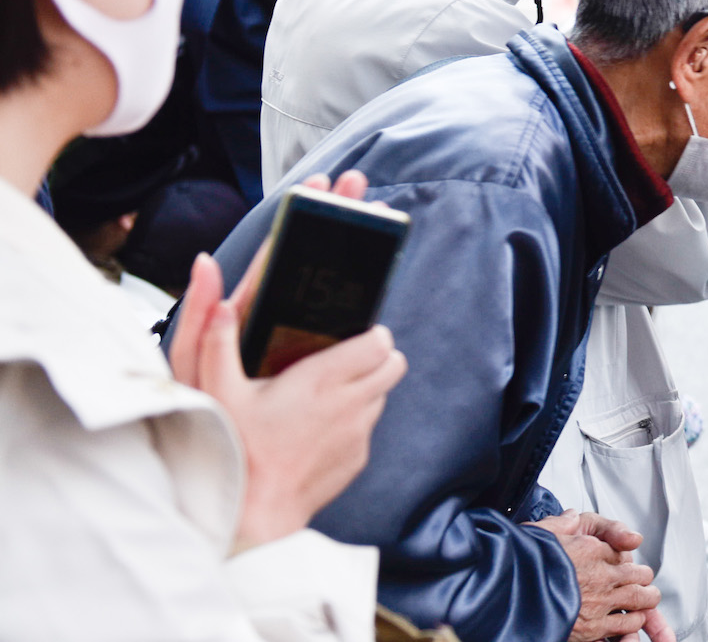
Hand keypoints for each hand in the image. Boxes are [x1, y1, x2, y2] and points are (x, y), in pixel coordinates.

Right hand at [171, 170, 408, 551]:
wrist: (251, 518)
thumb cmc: (231, 450)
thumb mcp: (216, 391)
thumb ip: (216, 336)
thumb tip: (216, 287)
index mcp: (324, 381)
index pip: (381, 341)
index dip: (370, 334)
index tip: (349, 334)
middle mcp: (352, 405)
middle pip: (394, 363)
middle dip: (376, 355)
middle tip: (343, 357)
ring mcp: (359, 435)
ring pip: (383, 394)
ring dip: (365, 387)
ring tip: (325, 392)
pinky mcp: (358, 459)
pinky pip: (368, 427)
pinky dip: (353, 420)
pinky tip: (318, 427)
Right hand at [531, 510, 668, 641]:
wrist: (508, 596)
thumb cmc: (520, 564)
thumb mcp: (540, 532)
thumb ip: (560, 524)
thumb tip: (570, 517)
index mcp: (588, 549)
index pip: (618, 550)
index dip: (622, 556)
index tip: (622, 561)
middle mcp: (599, 573)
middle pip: (635, 573)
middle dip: (642, 576)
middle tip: (644, 578)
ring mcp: (600, 601)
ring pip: (638, 597)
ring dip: (646, 597)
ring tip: (648, 597)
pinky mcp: (594, 626)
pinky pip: (626, 622)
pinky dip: (634, 620)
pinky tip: (635, 619)